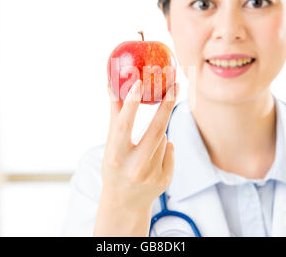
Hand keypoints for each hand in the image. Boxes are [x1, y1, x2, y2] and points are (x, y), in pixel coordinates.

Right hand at [102, 79, 177, 210]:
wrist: (125, 203)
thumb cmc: (115, 167)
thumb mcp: (111, 145)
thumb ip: (115, 116)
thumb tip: (113, 85)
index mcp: (116, 156)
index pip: (124, 125)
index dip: (131, 102)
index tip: (139, 82)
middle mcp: (134, 167)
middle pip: (156, 129)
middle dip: (167, 105)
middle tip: (175, 85)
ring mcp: (152, 175)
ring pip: (163, 138)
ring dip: (157, 133)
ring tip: (144, 147)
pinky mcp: (165, 179)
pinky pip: (169, 150)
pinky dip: (164, 147)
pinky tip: (152, 160)